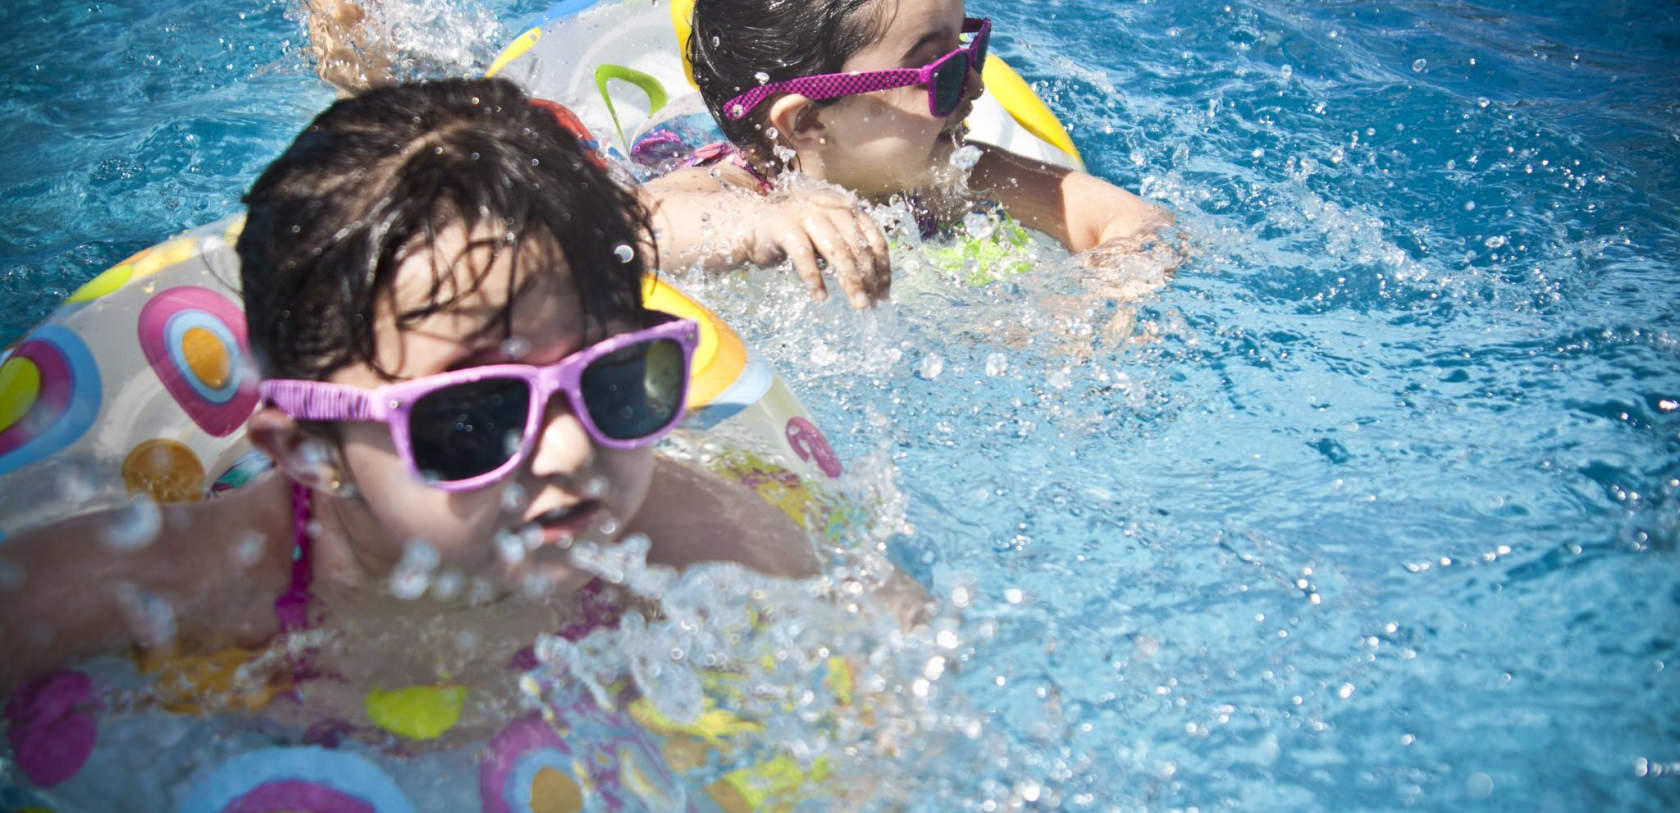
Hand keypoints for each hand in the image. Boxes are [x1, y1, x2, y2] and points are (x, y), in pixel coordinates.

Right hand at [745, 188, 891, 308]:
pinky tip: (820, 298)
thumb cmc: (795, 234)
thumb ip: (849, 250)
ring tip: (858, 305)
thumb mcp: (828, 238)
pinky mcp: (785, 227)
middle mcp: (830, 208)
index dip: (883, 268)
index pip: (874, 239)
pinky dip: (814, 279)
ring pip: (838, 251)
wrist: (752, 223)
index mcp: (846, 209)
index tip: (884, 294)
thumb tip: (875, 284)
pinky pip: (804, 256)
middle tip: (872, 305)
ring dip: (851, 282)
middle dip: (870, 279)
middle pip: (859, 247)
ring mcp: (807, 215)